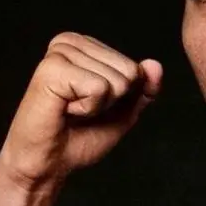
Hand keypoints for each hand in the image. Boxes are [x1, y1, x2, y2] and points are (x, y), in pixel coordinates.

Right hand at [0, 33, 161, 187]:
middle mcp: (70, 42)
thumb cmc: (79, 138)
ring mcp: (60, 52)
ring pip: (117, 81)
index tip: (92, 107)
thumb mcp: (121, 113)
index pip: (134, 68)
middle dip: (112, 102)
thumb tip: (155, 65)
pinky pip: (99, 89)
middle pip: (129, 72)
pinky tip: (65, 110)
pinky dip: (88, 109)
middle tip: (81, 111)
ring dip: (98, 107)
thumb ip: (142, 91)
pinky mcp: (52, 68)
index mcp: (85, 46)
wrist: (50, 163)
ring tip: (71, 111)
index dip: (121, 99)